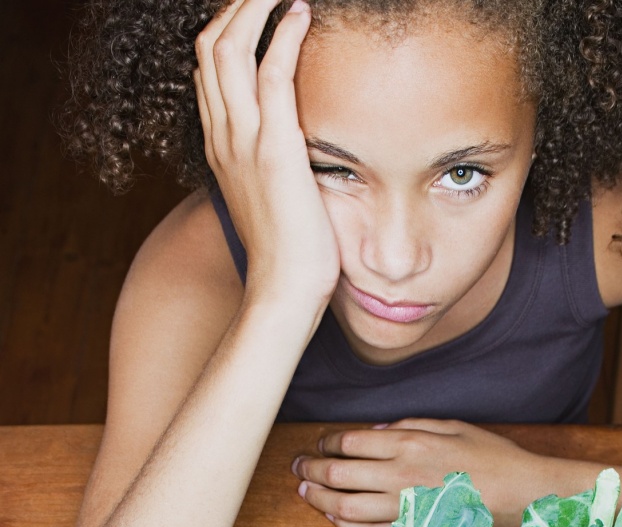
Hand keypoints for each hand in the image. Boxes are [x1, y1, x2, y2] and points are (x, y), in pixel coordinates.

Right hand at [194, 0, 339, 317]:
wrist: (283, 291)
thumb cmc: (288, 254)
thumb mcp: (273, 199)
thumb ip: (274, 166)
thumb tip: (297, 152)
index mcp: (220, 146)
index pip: (208, 70)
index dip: (226, 31)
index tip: (253, 12)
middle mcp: (223, 136)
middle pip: (211, 46)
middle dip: (236, 6)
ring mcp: (243, 141)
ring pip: (230, 48)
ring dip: (254, 6)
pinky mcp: (274, 149)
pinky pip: (271, 73)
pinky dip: (283, 34)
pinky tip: (300, 13)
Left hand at [291, 419, 547, 526]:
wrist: (524, 495)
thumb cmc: (493, 458)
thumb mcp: (453, 426)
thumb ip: (410, 426)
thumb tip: (373, 432)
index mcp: (409, 443)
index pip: (350, 442)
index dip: (326, 443)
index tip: (318, 444)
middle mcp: (400, 475)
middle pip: (338, 473)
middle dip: (311, 469)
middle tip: (298, 467)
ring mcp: (404, 508)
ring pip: (345, 506)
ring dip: (319, 499)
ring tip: (306, 492)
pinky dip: (344, 526)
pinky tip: (334, 518)